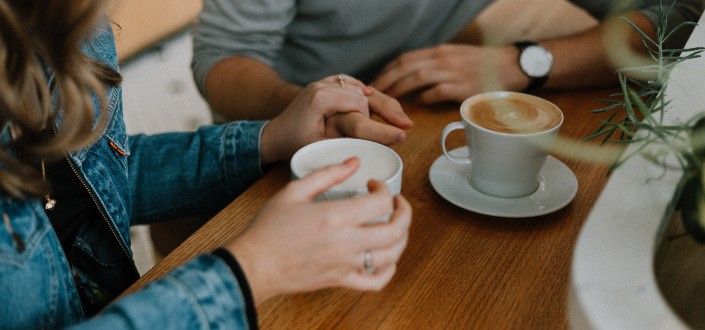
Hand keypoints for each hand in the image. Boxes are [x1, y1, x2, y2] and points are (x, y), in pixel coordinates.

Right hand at [226, 158, 412, 304]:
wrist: (254, 263)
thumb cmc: (269, 228)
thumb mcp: (294, 190)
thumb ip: (327, 174)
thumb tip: (353, 162)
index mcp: (336, 216)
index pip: (381, 202)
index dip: (384, 188)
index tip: (374, 184)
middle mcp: (346, 242)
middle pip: (396, 230)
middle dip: (404, 212)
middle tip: (397, 203)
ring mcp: (346, 264)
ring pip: (392, 255)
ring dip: (402, 238)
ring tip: (395, 225)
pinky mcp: (341, 281)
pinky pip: (376, 282)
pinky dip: (389, 270)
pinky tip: (386, 258)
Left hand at [260, 75, 412, 163]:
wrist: (274, 134)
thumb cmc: (294, 144)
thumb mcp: (319, 147)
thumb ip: (344, 143)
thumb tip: (372, 150)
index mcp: (321, 98)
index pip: (360, 105)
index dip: (379, 123)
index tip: (398, 135)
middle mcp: (323, 85)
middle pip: (364, 93)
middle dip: (387, 109)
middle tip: (407, 125)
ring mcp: (324, 83)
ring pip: (361, 88)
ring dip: (380, 102)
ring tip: (400, 117)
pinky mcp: (326, 85)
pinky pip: (352, 85)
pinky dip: (366, 92)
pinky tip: (379, 100)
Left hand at [371, 44, 527, 103]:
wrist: (514, 66)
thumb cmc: (485, 66)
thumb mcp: (457, 58)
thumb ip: (437, 66)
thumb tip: (415, 80)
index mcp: (440, 52)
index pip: (406, 58)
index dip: (388, 70)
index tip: (375, 82)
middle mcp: (444, 59)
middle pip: (406, 66)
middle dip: (386, 80)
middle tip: (373, 94)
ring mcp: (454, 72)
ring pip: (418, 76)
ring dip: (400, 89)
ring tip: (388, 101)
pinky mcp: (464, 86)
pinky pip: (438, 91)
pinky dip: (425, 97)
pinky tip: (417, 105)